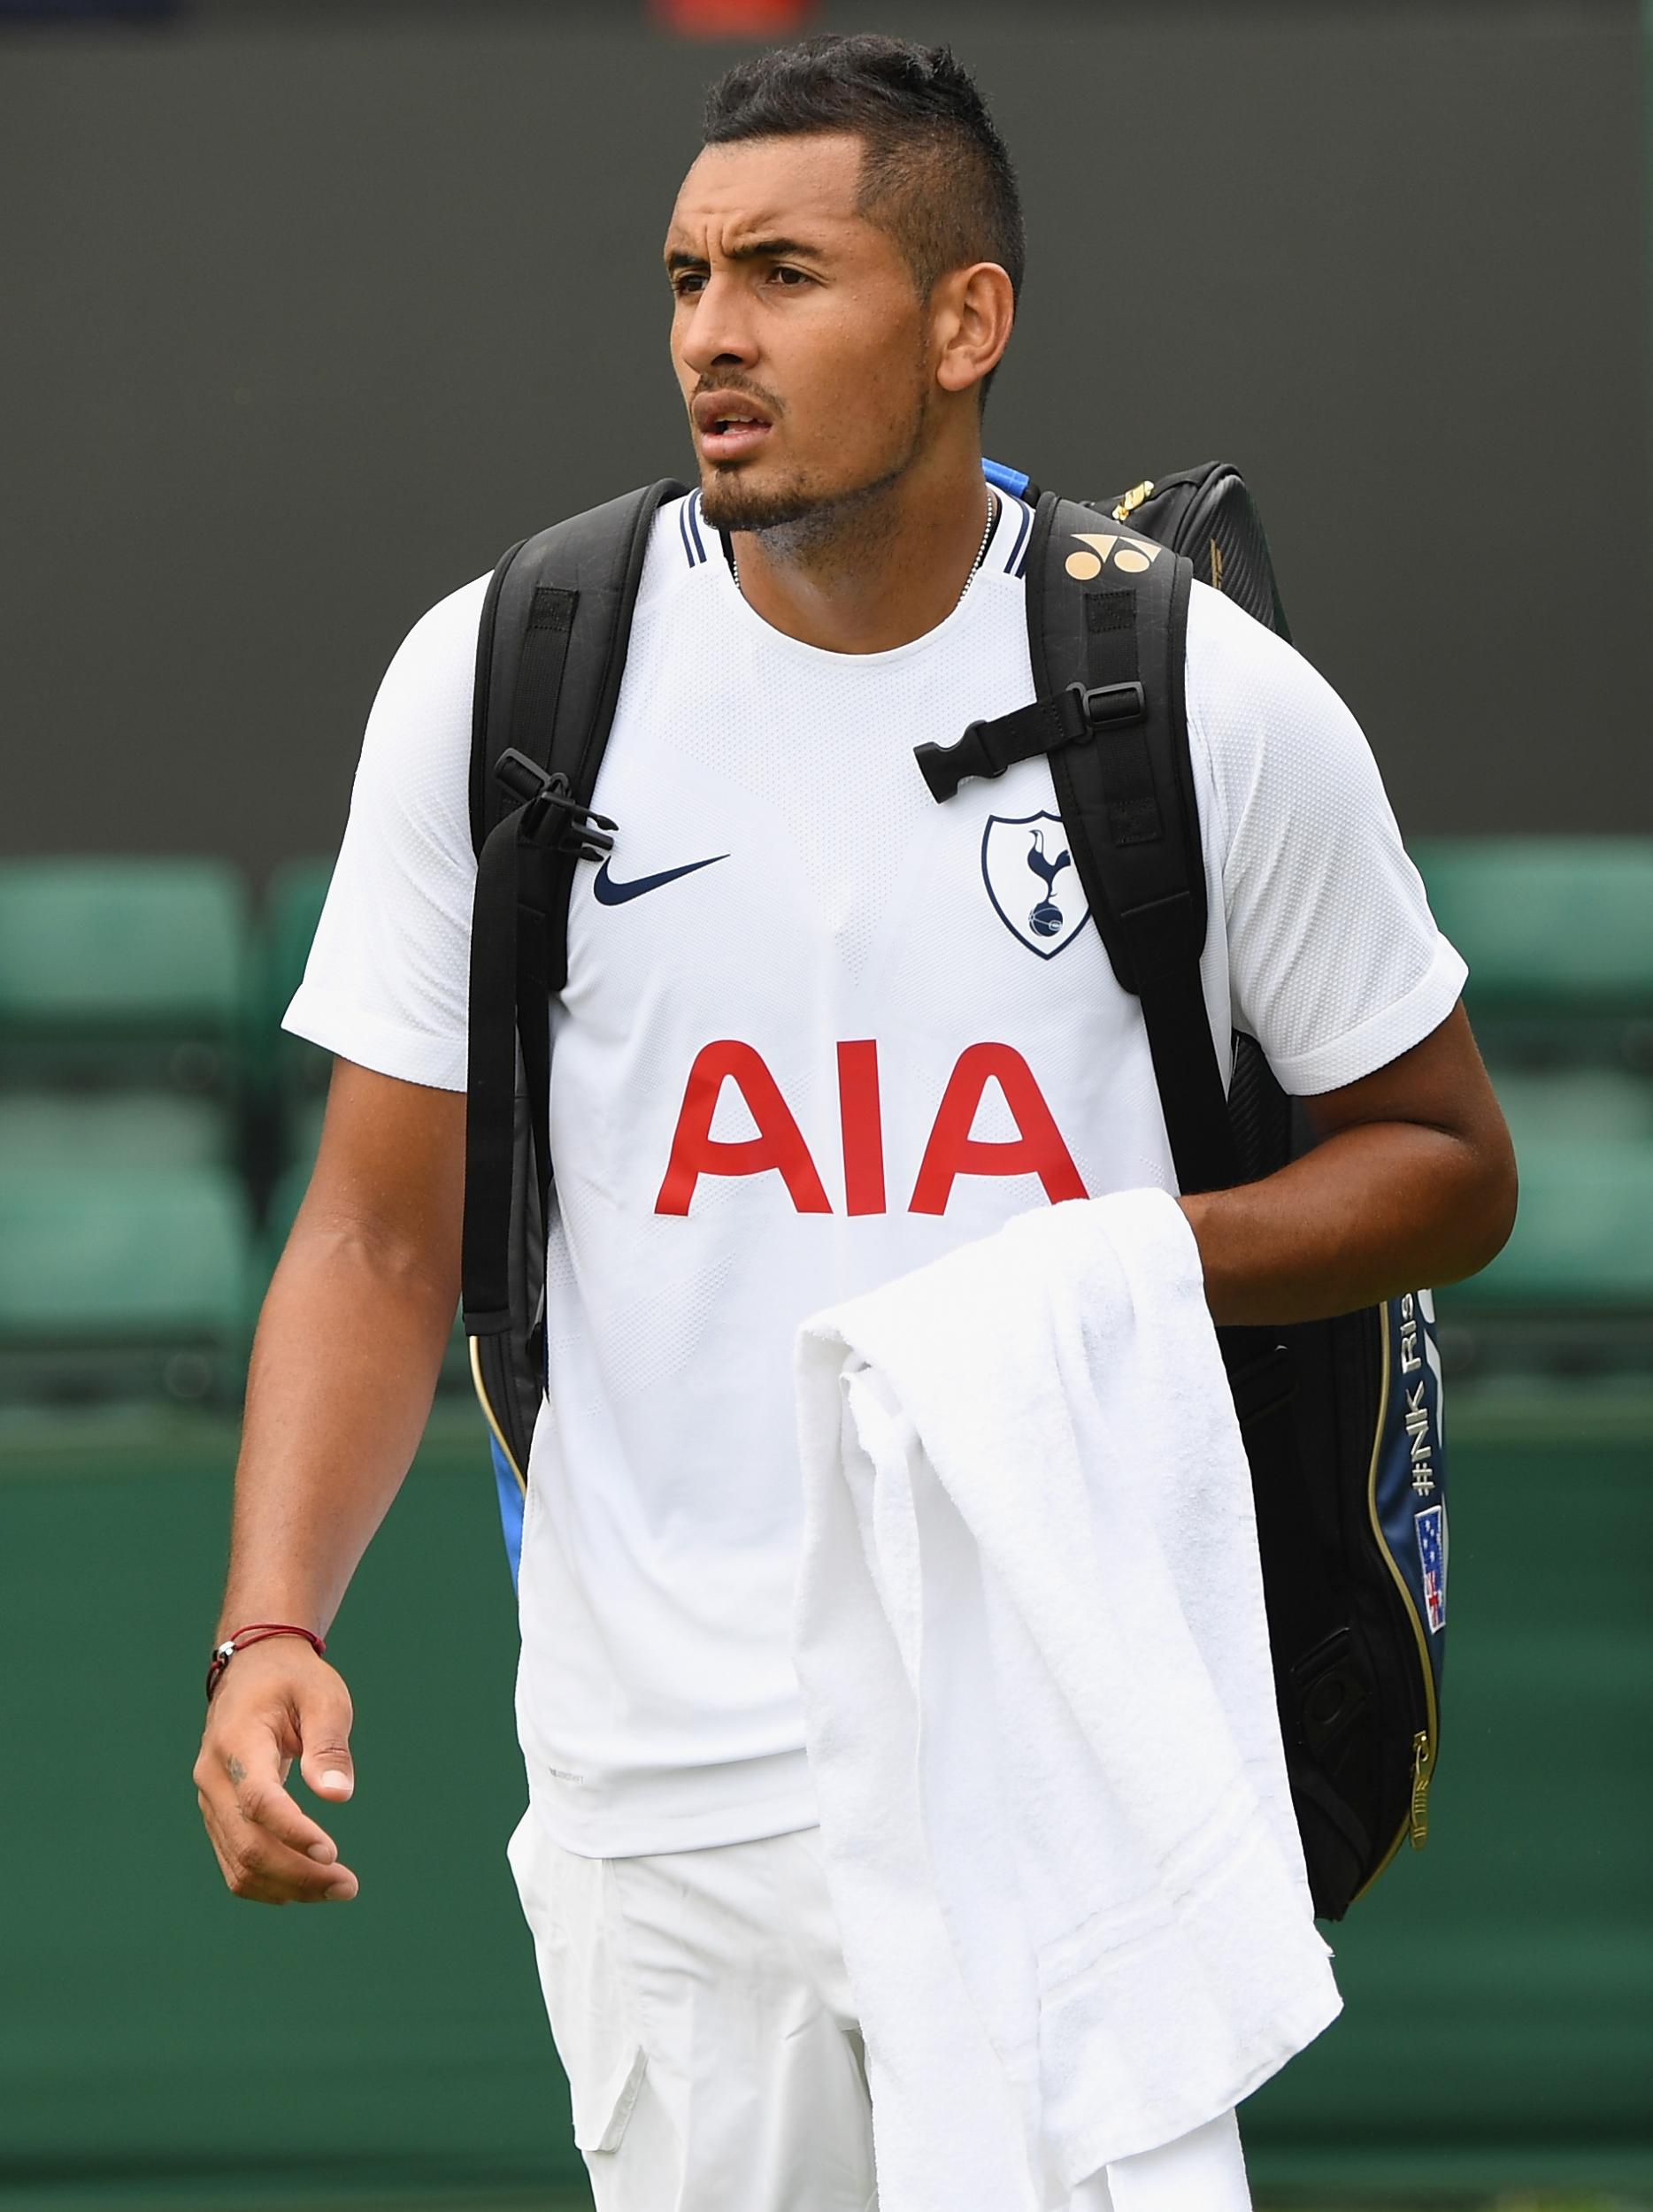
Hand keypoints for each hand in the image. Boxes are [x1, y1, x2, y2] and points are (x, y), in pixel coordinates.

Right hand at [193, 1637, 359, 1903]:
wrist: (252, 1670)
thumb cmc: (294, 1681)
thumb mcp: (323, 1696)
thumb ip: (328, 1744)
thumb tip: (338, 1796)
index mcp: (238, 1741)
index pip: (259, 1799)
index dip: (293, 1831)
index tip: (332, 1853)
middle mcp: (214, 1777)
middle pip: (247, 1844)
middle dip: (298, 1874)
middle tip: (349, 1886)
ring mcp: (210, 1800)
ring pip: (238, 1864)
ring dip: (287, 1886)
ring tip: (338, 1888)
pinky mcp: (218, 1815)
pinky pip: (235, 1862)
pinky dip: (269, 1882)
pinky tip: (307, 1885)